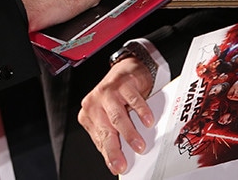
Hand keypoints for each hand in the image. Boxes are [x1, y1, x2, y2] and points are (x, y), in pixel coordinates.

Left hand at [78, 56, 154, 174]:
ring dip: (129, 134)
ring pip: (117, 117)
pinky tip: (148, 121)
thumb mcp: (111, 117)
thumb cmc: (118, 96)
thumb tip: (119, 158)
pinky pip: (133, 100)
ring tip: (139, 146)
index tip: (116, 167)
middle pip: (105, 130)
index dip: (108, 154)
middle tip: (122, 164)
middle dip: (114, 150)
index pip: (99, 139)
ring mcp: (107, 92)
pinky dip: (141, 112)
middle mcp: (94, 103)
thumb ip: (113, 134)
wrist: (127, 70)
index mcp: (89, 114)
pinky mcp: (122, 83)